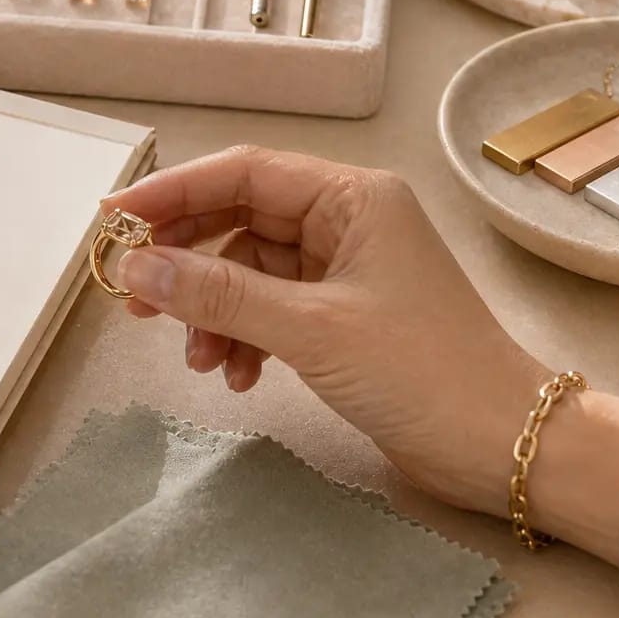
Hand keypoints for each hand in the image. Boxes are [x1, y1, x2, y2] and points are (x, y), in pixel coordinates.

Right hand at [104, 146, 618, 562]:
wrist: (504, 444)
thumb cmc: (420, 371)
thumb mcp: (310, 329)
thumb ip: (218, 294)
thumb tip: (137, 265)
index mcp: (352, 197)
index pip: (243, 173)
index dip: (173, 193)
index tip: (114, 221)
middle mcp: (348, 220)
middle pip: (240, 220)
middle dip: (187, 262)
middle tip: (135, 300)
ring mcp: (347, 269)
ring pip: (250, 272)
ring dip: (215, 314)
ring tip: (197, 362)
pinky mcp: (345, 315)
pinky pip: (272, 309)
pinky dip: (245, 338)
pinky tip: (238, 377)